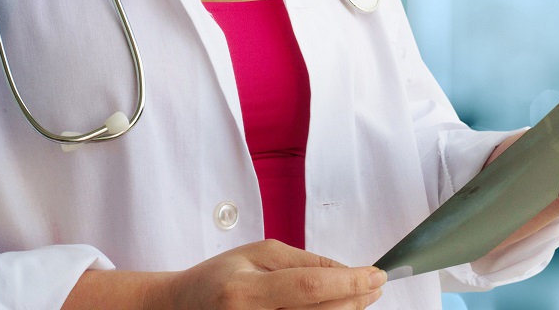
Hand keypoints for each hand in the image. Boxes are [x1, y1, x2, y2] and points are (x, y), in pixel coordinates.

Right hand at [155, 239, 385, 309]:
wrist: (181, 307)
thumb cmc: (220, 277)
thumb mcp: (260, 254)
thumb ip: (305, 262)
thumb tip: (347, 273)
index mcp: (246, 292)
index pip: (310, 288)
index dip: (349, 283)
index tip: (377, 274)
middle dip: (356, 299)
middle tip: (376, 284)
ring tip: (361, 296)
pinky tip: (338, 308)